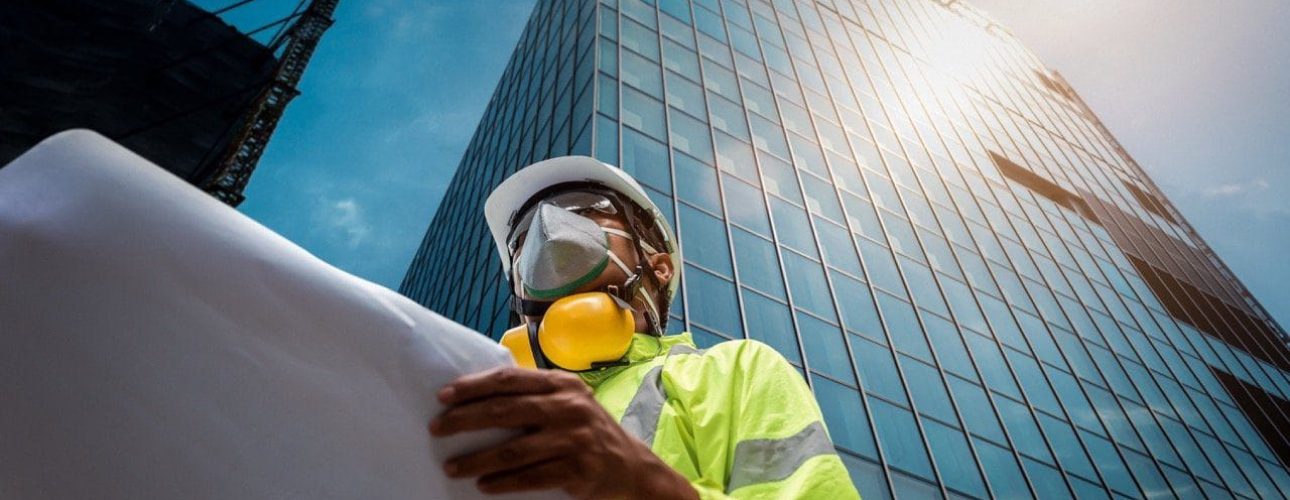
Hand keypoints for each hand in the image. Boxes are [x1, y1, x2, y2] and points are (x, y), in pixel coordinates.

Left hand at [430, 367, 696, 498]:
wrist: (630, 467)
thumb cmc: (587, 432)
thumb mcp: (568, 402)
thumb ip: (535, 395)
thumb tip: (477, 395)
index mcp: (562, 384)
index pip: (509, 380)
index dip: (473, 387)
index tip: (443, 396)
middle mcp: (569, 407)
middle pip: (505, 411)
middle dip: (465, 420)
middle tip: (437, 428)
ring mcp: (575, 439)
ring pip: (513, 450)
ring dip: (477, 460)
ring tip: (451, 466)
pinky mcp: (578, 470)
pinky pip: (530, 477)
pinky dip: (503, 483)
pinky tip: (483, 485)